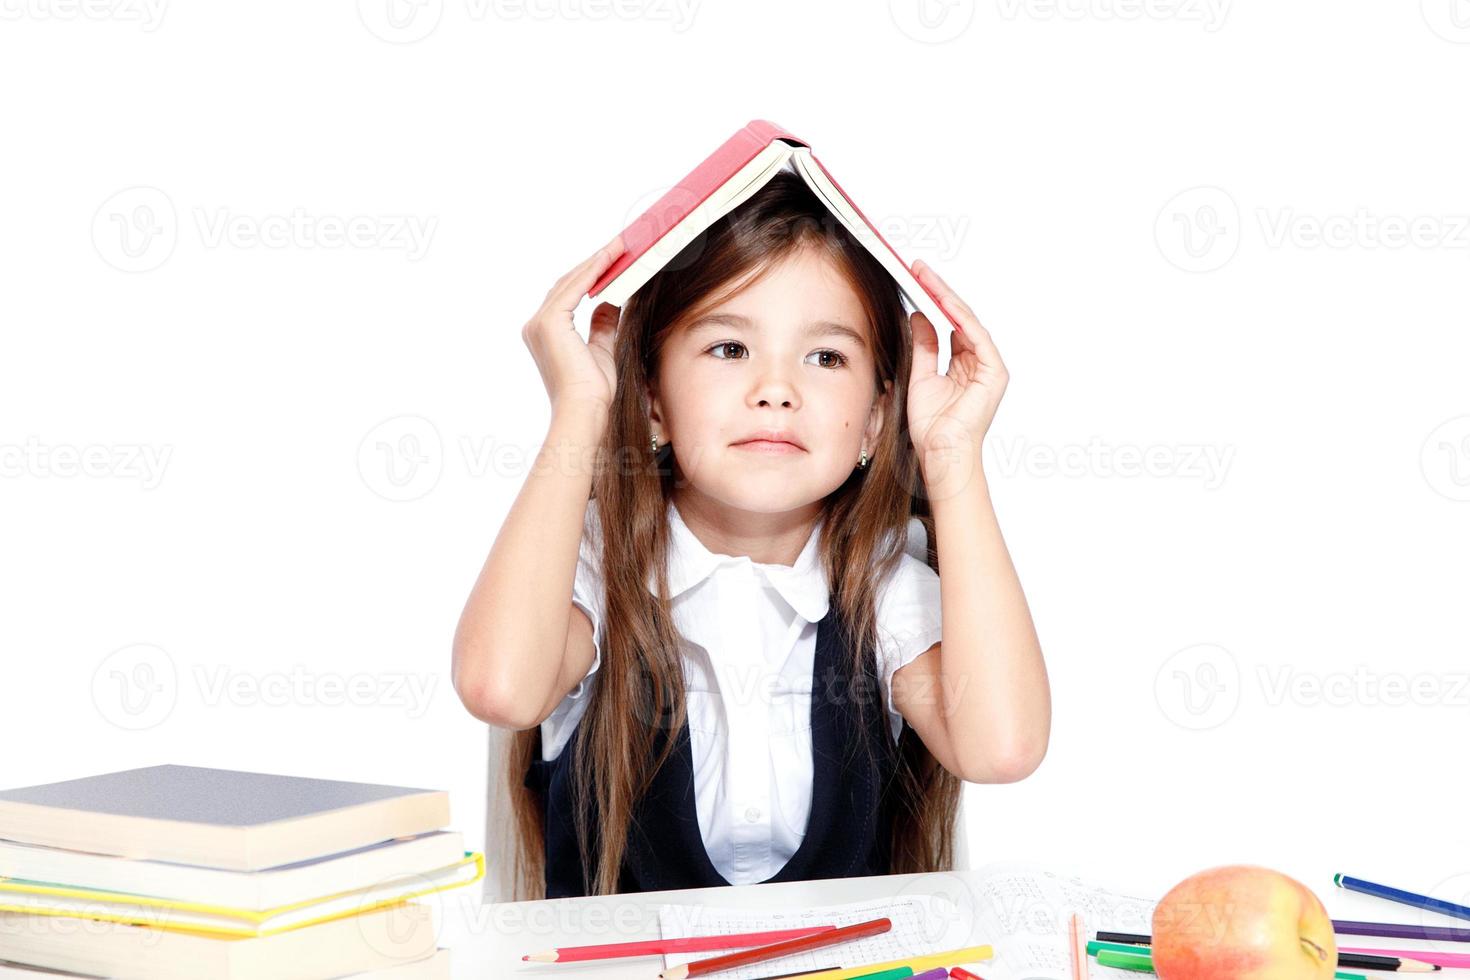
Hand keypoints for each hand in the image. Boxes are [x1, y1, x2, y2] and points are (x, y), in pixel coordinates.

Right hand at [521, 235, 625, 417]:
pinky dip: (593, 271)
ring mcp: (539, 323)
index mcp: (544, 333)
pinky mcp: (549, 323)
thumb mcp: (602, 349)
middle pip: (567, 283)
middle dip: (595, 263)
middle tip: (619, 245)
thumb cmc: (594, 391)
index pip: (568, 294)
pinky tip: (609, 258)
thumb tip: (610, 301)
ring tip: (620, 246)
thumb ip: (602, 324)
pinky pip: (574, 288)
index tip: (613, 259)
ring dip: (596, 261)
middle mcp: (536, 326)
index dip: (591, 274)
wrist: (585, 411)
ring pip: (570, 281)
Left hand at [906, 259, 1007, 466]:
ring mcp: (988, 366)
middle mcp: (978, 362)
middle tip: (917, 269)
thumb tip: (919, 316)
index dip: (932, 300)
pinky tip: (942, 301)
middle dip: (937, 291)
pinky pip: (976, 336)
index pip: (948, 324)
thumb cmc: (932, 426)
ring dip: (945, 297)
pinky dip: (959, 317)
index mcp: (964, 364)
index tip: (914, 280)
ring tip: (924, 277)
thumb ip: (924, 345)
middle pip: (958, 317)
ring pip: (966, 321)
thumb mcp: (921, 375)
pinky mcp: (994, 372)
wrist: (941, 452)